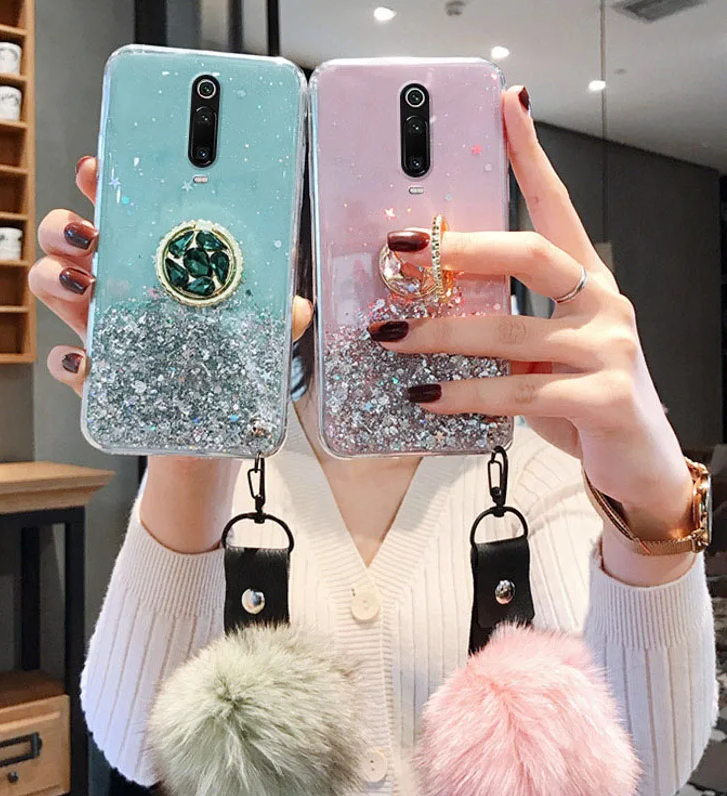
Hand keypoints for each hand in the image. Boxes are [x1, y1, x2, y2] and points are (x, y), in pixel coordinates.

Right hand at [29, 156, 313, 552]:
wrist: (206, 438)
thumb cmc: (224, 372)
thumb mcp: (256, 340)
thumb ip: (276, 319)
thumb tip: (297, 306)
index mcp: (157, 268)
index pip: (126, 215)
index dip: (107, 187)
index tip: (101, 169)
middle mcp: (120, 289)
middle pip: (72, 240)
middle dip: (67, 225)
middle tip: (89, 232)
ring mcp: (100, 330)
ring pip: (51, 284)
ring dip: (54, 278)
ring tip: (82, 286)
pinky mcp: (94, 376)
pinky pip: (63, 362)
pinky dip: (67, 360)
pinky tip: (86, 362)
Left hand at [372, 87, 692, 543]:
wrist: (637, 457)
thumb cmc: (582, 394)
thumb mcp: (545, 348)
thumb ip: (507, 321)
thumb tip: (430, 305)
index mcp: (587, 282)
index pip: (556, 206)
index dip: (530, 155)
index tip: (505, 107)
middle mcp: (603, 303)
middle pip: (529, 253)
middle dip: (459, 249)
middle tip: (400, 252)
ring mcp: (608, 349)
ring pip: (510, 330)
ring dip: (440, 334)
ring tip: (390, 336)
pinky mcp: (602, 397)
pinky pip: (517, 391)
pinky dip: (465, 393)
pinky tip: (428, 395)